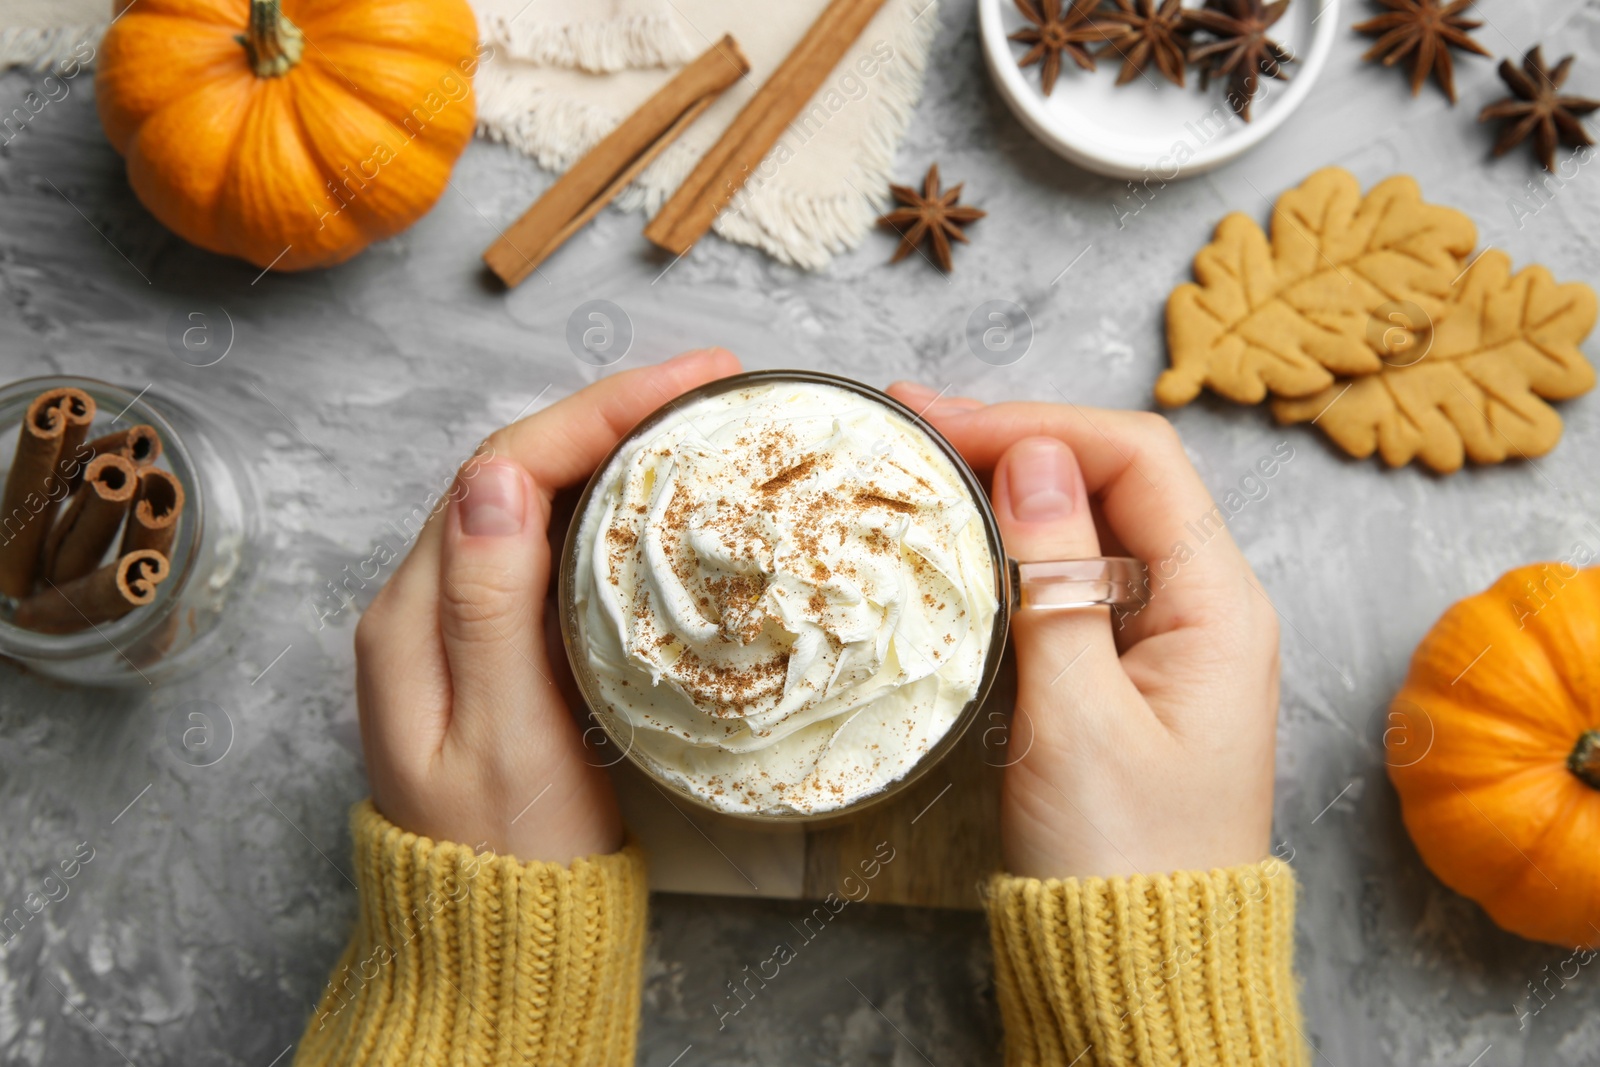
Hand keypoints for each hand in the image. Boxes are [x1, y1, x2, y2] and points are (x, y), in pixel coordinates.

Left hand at [355, 349, 742, 863]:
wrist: (499, 940)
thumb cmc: (508, 857)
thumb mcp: (501, 739)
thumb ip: (488, 608)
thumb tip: (494, 477)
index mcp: (413, 615)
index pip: (503, 467)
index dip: (597, 410)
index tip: (689, 382)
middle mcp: (425, 604)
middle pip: (516, 467)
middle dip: (611, 412)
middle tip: (710, 385)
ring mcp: (461, 624)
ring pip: (535, 501)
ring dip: (611, 449)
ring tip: (695, 421)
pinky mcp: (500, 649)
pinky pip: (550, 548)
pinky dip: (607, 508)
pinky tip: (658, 499)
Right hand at [887, 383, 1280, 879]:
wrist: (1137, 966)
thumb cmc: (1119, 858)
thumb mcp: (1078, 718)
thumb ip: (1055, 582)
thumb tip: (1036, 458)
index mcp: (1219, 606)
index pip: (1137, 458)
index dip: (1038, 424)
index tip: (941, 422)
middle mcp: (1202, 605)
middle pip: (1114, 478)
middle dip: (1015, 441)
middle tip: (910, 424)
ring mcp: (1164, 637)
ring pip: (1086, 525)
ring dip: (1007, 488)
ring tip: (921, 465)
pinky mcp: (1124, 670)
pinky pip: (1070, 579)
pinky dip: (1010, 548)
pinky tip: (956, 540)